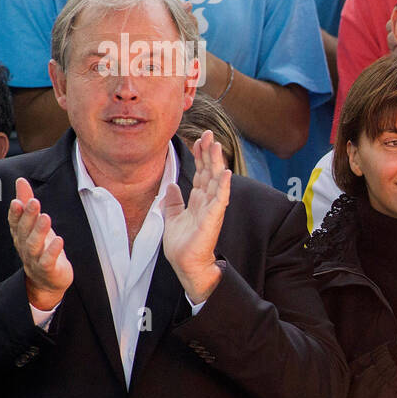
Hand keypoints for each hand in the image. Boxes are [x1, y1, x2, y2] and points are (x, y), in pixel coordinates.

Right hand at [8, 177, 72, 309]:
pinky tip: (59, 239)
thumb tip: (20, 180)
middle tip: (34, 202)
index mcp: (20, 234)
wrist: (47, 280)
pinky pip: (48, 260)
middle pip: (24, 231)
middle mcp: (24, 246)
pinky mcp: (48, 269)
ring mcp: (34, 259)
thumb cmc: (41, 247)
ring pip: (34, 244)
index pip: (15, 222)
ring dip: (39, 231)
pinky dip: (52, 250)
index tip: (17, 200)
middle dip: (28, 216)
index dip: (16, 212)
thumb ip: (26, 202)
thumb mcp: (33, 224)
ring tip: (46, 217)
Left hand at [162, 130, 230, 303]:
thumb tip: (171, 185)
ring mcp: (212, 209)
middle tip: (208, 134)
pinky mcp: (214, 217)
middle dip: (209, 153)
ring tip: (216, 145)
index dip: (199, 156)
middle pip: (209, 172)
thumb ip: (174, 200)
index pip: (201, 173)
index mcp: (198, 200)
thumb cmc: (182, 245)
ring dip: (216, 162)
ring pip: (216, 180)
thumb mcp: (172, 217)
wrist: (186, 264)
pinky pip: (220, 198)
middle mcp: (207, 201)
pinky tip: (225, 172)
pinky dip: (224, 185)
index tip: (197, 140)